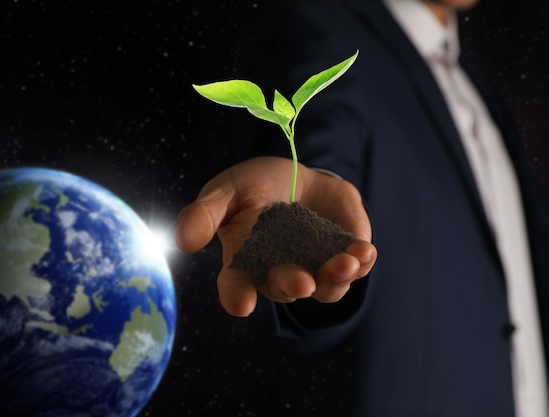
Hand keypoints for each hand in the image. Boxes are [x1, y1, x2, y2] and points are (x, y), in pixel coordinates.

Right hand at [175, 156, 376, 316]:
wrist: (298, 176)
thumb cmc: (254, 186)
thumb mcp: (226, 190)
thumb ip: (204, 213)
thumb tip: (185, 241)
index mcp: (245, 261)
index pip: (236, 285)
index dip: (237, 296)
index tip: (240, 304)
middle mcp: (279, 273)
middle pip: (285, 288)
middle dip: (293, 285)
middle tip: (302, 282)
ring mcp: (314, 268)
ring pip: (326, 288)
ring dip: (335, 279)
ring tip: (346, 263)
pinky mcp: (342, 256)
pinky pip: (354, 269)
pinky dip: (360, 262)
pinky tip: (363, 251)